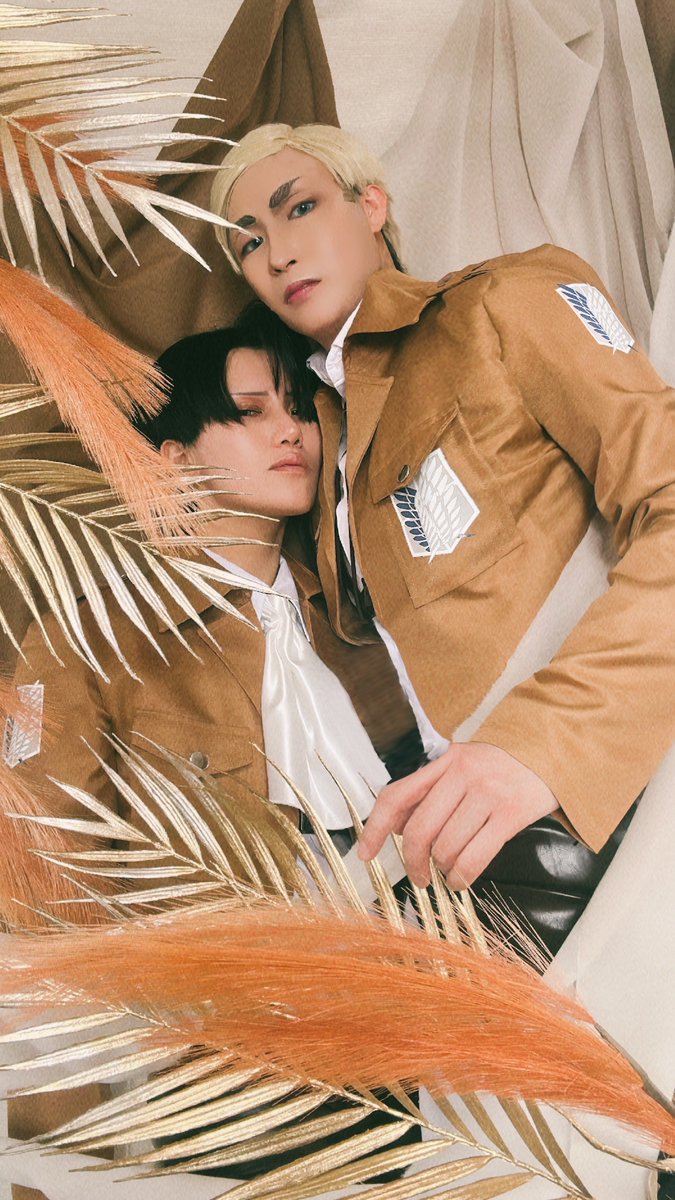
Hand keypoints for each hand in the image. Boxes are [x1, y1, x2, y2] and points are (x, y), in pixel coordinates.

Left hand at [357, 742, 557, 888]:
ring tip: (448, 872)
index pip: (396, 795)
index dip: (375, 828)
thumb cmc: (503, 766)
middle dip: (412, 862)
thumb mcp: (461, 767)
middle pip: (419, 830)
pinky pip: (474, 856)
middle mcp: (462, 773)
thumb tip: (392, 827)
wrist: (554, 750)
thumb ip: (428, 792)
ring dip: (442, 870)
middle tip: (418, 876)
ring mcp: (487, 792)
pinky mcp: (510, 813)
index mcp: (443, 761)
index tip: (366, 853)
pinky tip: (461, 879)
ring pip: (445, 847)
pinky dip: (462, 876)